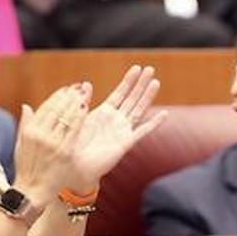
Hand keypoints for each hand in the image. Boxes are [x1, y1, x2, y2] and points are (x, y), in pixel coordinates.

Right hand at [13, 83, 87, 202]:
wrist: (32, 191)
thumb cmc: (27, 168)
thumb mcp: (21, 145)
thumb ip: (25, 124)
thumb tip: (27, 106)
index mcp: (30, 132)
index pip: (46, 108)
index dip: (57, 96)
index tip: (67, 89)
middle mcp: (40, 135)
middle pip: (57, 109)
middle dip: (69, 96)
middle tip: (79, 87)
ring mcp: (53, 143)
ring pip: (66, 116)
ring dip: (76, 102)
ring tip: (84, 93)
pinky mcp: (65, 151)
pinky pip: (74, 129)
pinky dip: (79, 116)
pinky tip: (85, 107)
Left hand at [70, 65, 165, 190]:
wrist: (73, 168)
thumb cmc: (71, 145)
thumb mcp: (75, 119)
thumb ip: (82, 102)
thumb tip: (85, 83)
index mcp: (103, 113)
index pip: (119, 93)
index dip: (128, 81)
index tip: (136, 67)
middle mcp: (116, 120)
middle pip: (132, 98)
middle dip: (141, 84)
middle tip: (150, 68)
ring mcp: (122, 131)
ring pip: (139, 110)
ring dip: (147, 96)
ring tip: (156, 82)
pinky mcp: (125, 143)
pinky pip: (142, 132)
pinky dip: (154, 123)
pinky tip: (165, 115)